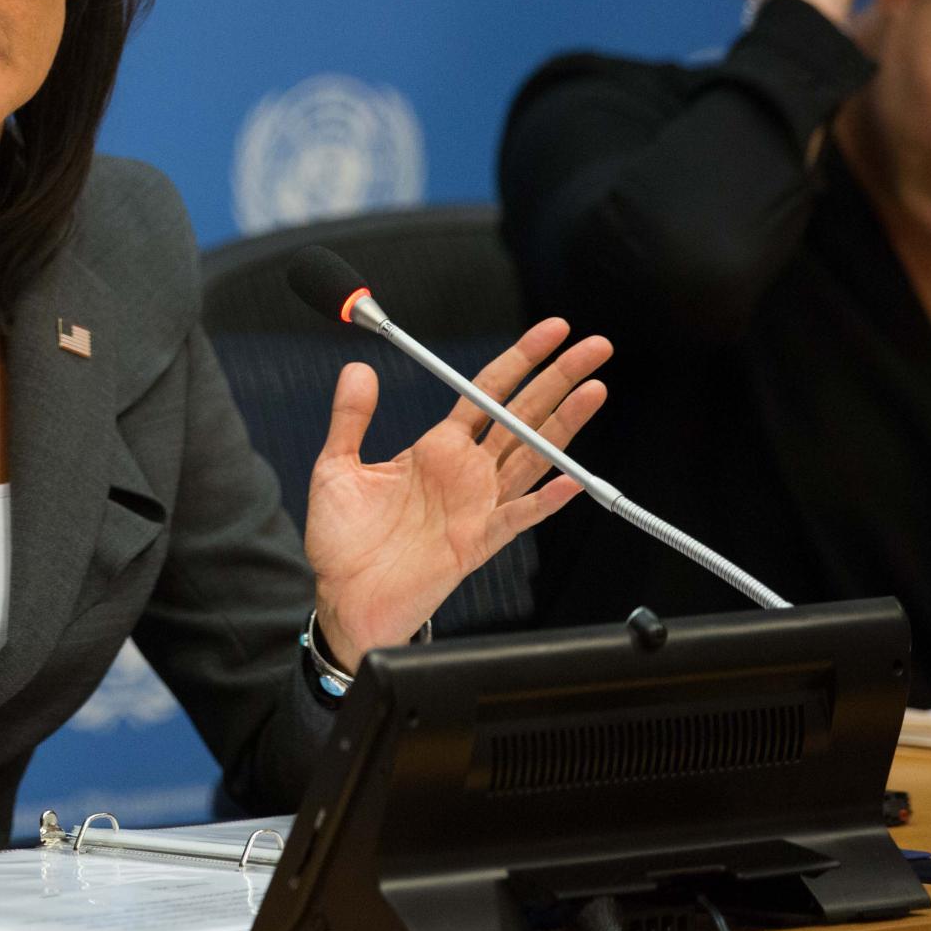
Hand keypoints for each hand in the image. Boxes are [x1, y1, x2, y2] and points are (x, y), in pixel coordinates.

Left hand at [303, 318, 610, 668]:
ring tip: (593, 390)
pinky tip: (570, 480)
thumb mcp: (336, 466)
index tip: (551, 331)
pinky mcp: (476, 542)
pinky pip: (518, 517)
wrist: (344, 599)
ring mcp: (476, 506)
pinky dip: (545, 501)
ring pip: (532, 456)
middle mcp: (465, 473)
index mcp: (436, 449)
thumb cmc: (343, 540)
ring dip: (564, 425)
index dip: (519, 360)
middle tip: (593, 346)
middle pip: (522, 416)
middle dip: (558, 379)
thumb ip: (351, 418)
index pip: (487, 393)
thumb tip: (358, 369)